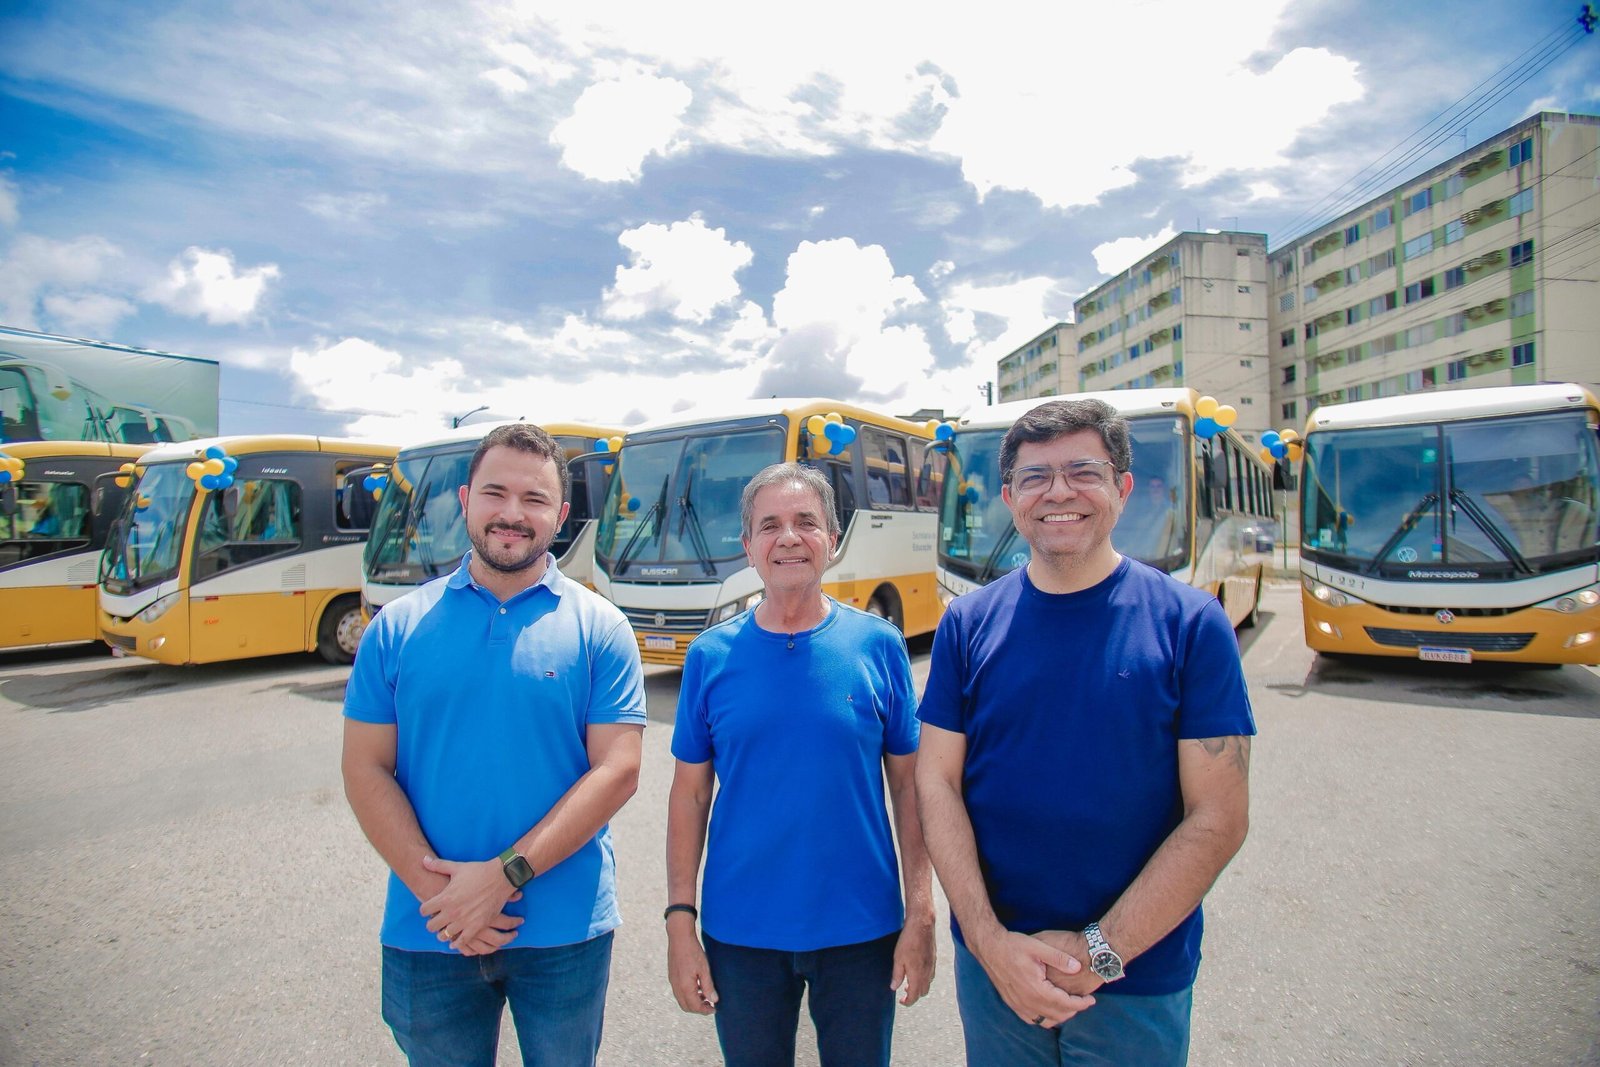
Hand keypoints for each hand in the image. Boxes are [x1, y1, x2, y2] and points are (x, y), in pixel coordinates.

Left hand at [419, 855, 523, 956]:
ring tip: (446, 930)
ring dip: (444, 933)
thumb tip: (423, 859)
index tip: (429, 909)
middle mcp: (452, 911)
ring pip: (444, 935)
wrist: (501, 877)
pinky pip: (462, 941)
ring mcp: (464, 920)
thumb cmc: (478, 871)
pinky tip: (455, 942)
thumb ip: (438, 865)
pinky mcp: (477, 926)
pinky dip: (457, 943)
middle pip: (431, 926)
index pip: (424, 910)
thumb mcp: (457, 867)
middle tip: (436, 921)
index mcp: (445, 897)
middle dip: (432, 923)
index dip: (425, 909)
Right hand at [666, 918, 717, 1013]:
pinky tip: (697, 986)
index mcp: (685, 987)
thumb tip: (714, 1000)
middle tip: (710, 1004)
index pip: (695, 1006)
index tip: (714, 1008)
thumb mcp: (704, 969)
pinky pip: (679, 991)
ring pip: (682, 1000)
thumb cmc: (693, 952)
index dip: (705, 1010)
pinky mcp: (672, 976)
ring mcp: (673, 981)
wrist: (679, 937)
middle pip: (686, 1006)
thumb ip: (708, 986)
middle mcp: (676, 986)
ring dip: (693, 1001)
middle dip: (698, 1009)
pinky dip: (688, 994)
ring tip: (705, 995)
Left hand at [891, 917, 935, 1006]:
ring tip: (909, 982)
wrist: (922, 925)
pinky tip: (917, 971)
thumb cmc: (908, 941)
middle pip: (923, 992)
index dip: (908, 1002)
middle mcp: (927, 973)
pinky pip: (931, 974)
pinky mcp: (934, 959)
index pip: (914, 996)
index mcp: (917, 976)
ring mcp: (932, 966)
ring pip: (928, 984)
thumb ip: (897, 975)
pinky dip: (924, 978)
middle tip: (904, 992)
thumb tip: (894, 988)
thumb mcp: (898, 959)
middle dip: (914, 995)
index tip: (901, 1001)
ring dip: (920, 986)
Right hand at [969, 929, 1095, 1027]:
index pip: (1064, 1004)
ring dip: (1059, 1016)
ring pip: (1045, 1021)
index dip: (1081, 1004)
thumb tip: (1078, 967)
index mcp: (1036, 989)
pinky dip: (1045, 1018)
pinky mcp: (1012, 1004)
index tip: (1091, 999)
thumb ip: (1059, 958)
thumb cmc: (1013, 945)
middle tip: (1083, 1001)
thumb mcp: (1038, 947)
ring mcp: (1018, 1005)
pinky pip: (1032, 1019)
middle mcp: (1026, 1001)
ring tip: (1069, 1005)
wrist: (989, 947)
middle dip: (1073, 1010)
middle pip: (1057, 1015)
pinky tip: (1049, 1008)